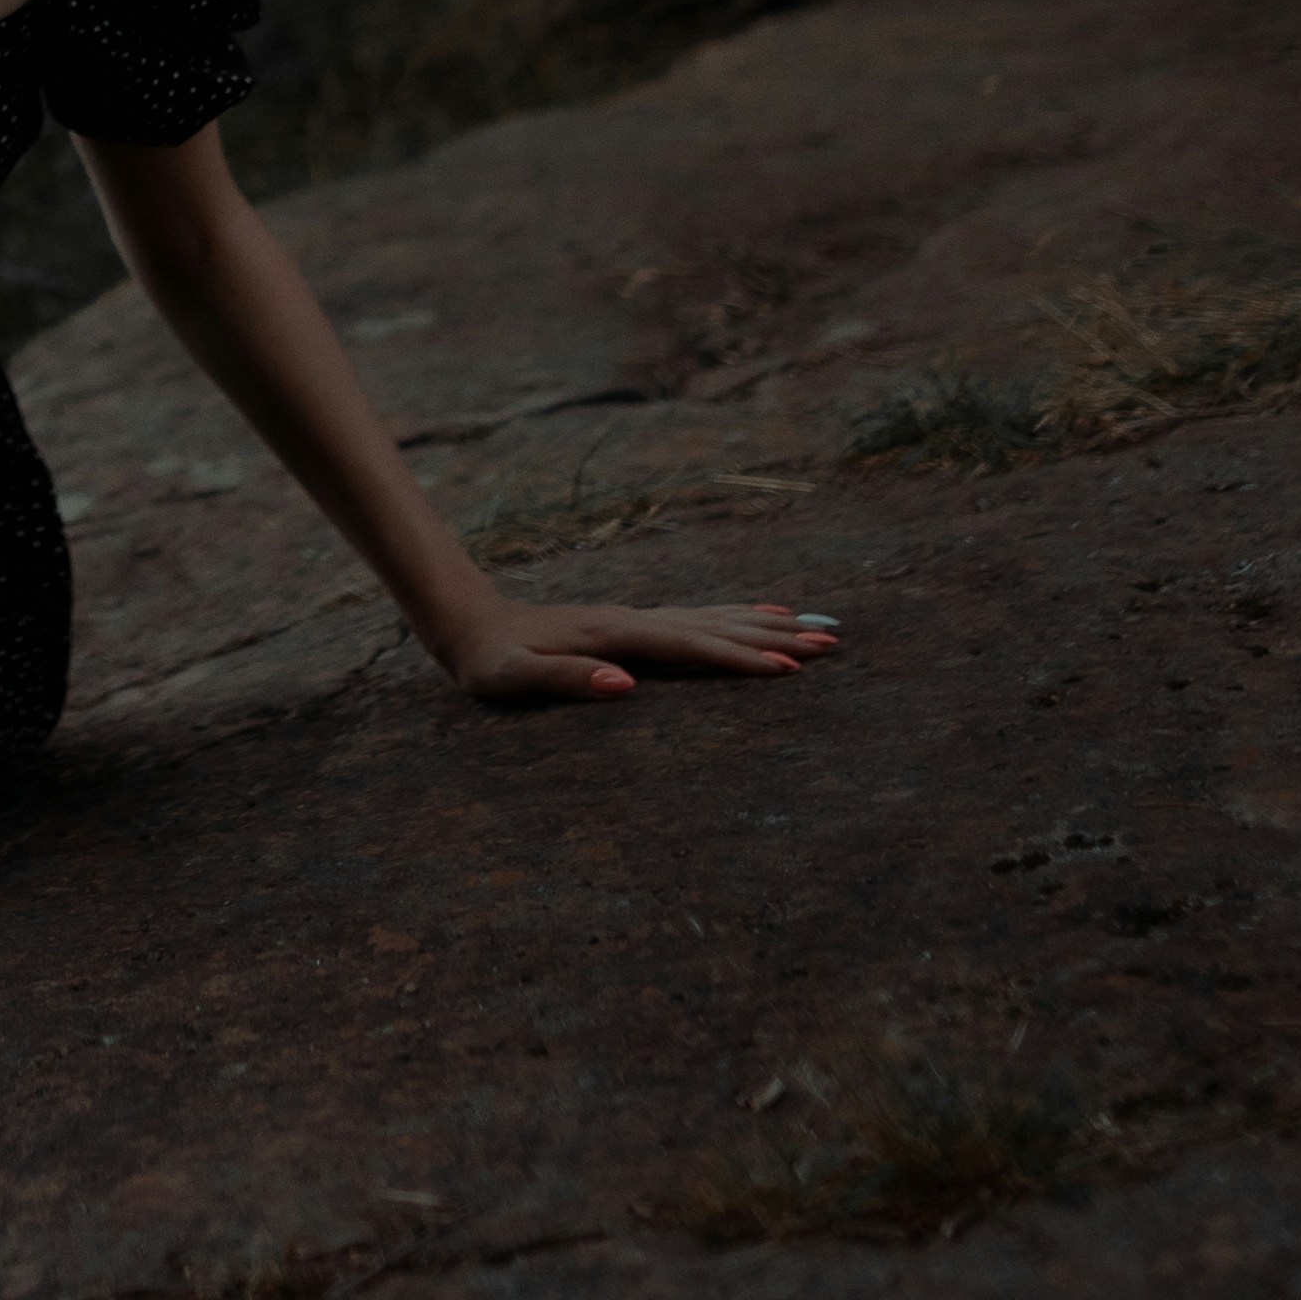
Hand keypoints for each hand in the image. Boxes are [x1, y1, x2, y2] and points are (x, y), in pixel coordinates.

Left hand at [438, 594, 837, 704]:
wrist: (468, 622)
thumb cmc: (488, 662)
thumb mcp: (514, 678)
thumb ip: (567, 678)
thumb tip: (625, 686)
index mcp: (613, 636)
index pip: (689, 647)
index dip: (739, 659)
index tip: (788, 669)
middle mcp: (633, 619)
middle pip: (716, 626)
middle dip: (775, 637)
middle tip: (832, 644)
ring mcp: (636, 617)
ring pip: (715, 617)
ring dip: (768, 623)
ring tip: (820, 627)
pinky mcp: (634, 622)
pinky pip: (699, 616)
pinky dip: (738, 614)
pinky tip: (765, 612)